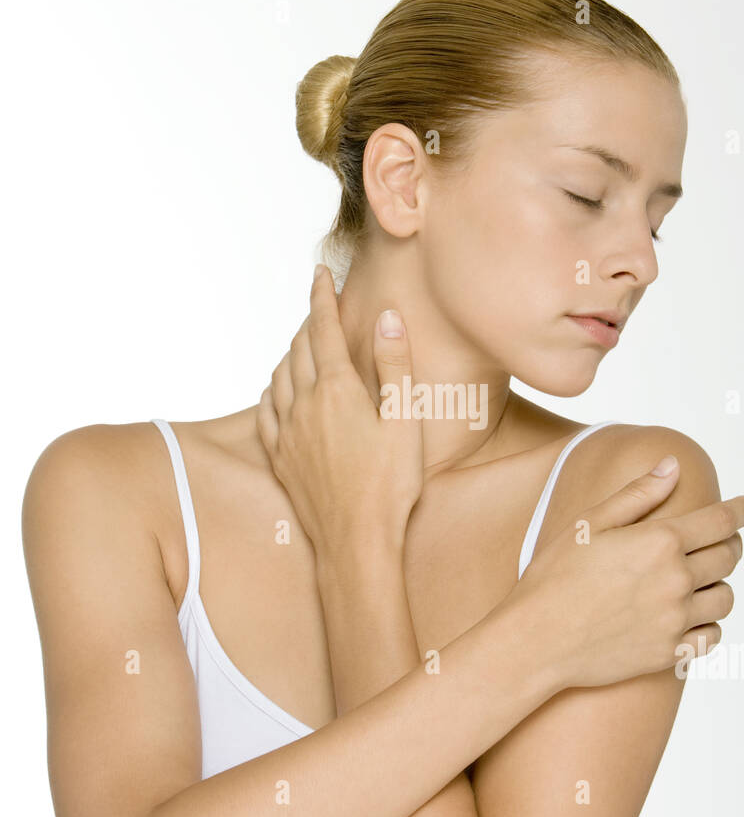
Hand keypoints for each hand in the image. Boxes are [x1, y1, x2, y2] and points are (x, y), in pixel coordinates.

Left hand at [256, 264, 423, 555]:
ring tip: (305, 347)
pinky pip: (266, 411)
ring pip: (278, 377)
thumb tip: (386, 317)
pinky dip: (273, 390)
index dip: (321, 297)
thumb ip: (394, 366)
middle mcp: (304, 406)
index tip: (320, 274)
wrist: (356, 543)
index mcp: (337, 391)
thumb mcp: (405, 421)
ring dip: (290, 354)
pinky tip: (280, 392)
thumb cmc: (390, 486)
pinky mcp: (280, 459)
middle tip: (321, 309)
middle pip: (298, 350)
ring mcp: (287, 434)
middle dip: (309, 323)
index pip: (322, 329)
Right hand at [511, 461, 743, 692]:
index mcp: (660, 541)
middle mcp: (676, 579)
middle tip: (722, 540)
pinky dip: (709, 623)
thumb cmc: (554, 577)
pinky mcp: (669, 652)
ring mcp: (675, 619)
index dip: (742, 510)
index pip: (721, 521)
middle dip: (731, 543)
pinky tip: (692, 615)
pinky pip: (712, 635)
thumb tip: (673, 465)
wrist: (536, 641)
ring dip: (719, 584)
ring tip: (703, 580)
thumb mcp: (590, 524)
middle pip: (728, 557)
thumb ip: (638, 494)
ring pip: (725, 598)